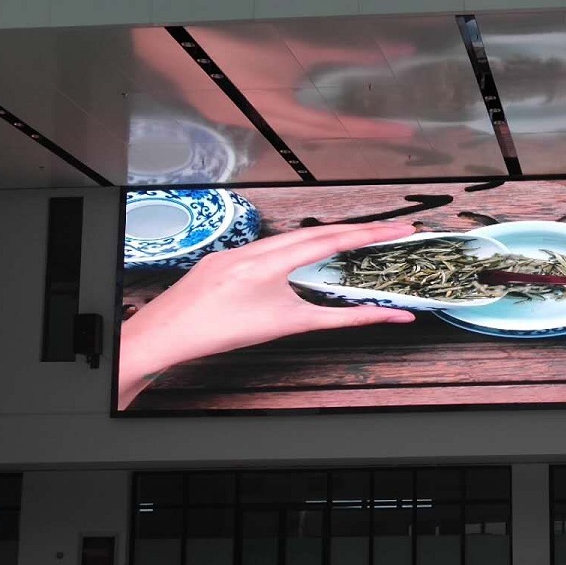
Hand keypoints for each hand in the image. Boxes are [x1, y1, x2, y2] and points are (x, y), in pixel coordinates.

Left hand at [117, 222, 417, 409]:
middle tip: (390, 230)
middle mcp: (255, 248)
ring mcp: (238, 250)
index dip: (370, 233)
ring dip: (327, 236)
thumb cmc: (224, 332)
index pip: (332, 241)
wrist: (167, 335)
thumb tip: (386, 317)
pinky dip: (295, 246)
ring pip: (291, 235)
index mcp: (272, 262)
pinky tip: (305, 255)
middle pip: (317, 231)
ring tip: (357, 239)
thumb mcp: (289, 325)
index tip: (398, 229)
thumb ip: (341, 319)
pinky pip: (269, 244)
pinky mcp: (224, 257)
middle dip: (356, 230)